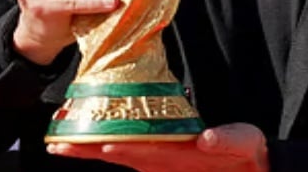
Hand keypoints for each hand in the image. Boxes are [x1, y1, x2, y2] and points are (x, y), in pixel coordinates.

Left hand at [48, 123, 268, 171]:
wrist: (250, 169)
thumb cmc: (245, 155)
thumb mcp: (245, 144)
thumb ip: (228, 140)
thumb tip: (207, 139)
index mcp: (181, 157)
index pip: (145, 152)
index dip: (122, 148)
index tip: (99, 144)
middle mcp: (164, 162)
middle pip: (121, 155)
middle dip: (89, 150)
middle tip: (57, 145)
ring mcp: (160, 163)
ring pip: (119, 156)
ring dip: (90, 151)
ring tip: (61, 145)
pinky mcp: (160, 160)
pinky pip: (128, 154)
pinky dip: (106, 149)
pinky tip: (89, 144)